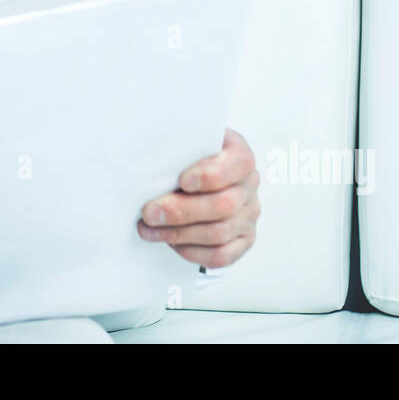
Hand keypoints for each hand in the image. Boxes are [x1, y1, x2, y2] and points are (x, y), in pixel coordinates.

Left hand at [137, 128, 259, 267]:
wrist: (195, 178)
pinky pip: (220, 255)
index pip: (239, 163)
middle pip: (224, 204)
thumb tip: (151, 166)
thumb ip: (177, 150)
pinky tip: (171, 241)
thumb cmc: (189, 160)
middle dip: (182, 211)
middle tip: (150, 212)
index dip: (211, 175)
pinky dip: (191, 250)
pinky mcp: (242, 240)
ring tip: (150, 228)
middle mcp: (248, 185)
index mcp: (239, 155)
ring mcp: (248, 215)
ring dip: (178, 233)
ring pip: (218, 233)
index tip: (183, 181)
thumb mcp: (186, 144)